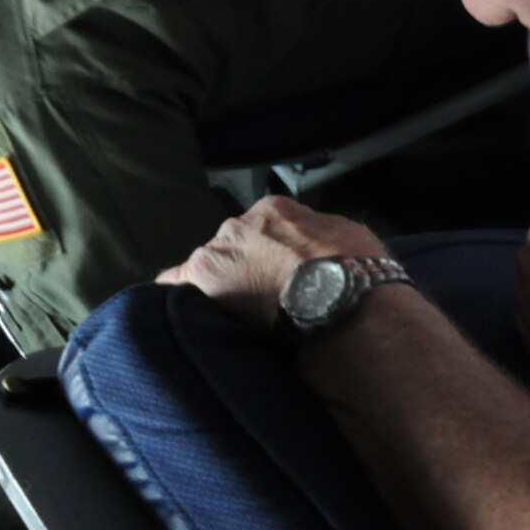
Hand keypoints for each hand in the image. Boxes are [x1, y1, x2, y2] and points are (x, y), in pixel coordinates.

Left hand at [157, 195, 386, 328]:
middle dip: (241, 270)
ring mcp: (217, 250)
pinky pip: (172, 285)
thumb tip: (314, 243)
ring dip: (217, 289)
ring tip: (233, 319)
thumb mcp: (348, 239)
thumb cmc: (356, 274)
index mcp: (276, 209)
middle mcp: (240, 223)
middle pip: (231, 247)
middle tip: (258, 302)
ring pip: (206, 269)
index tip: (274, 277)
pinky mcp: (200, 279)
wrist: (341, 298)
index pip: (259, 229)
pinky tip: (179, 316)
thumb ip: (319, 235)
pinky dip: (176, 298)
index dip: (265, 256)